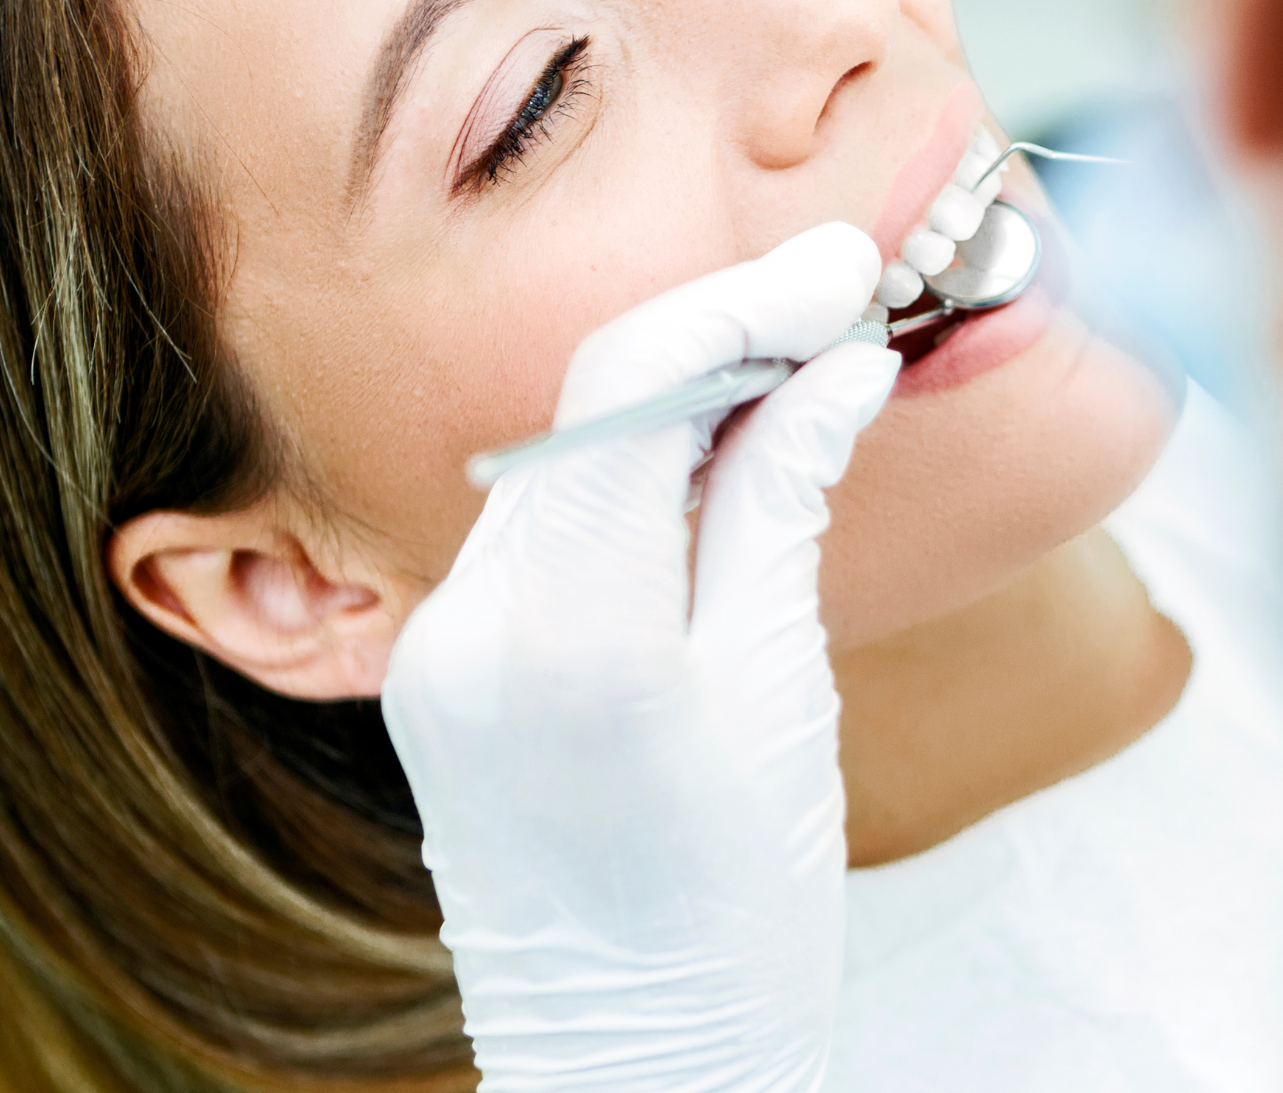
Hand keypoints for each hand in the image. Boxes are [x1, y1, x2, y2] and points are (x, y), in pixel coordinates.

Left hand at [382, 222, 896, 1092]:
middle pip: (589, 406)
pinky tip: (710, 464)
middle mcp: (471, 624)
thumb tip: (834, 364)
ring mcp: (437, 648)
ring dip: (674, 402)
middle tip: (840, 307)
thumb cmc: (736, 910)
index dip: (747, 299)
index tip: (845, 269)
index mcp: (570, 634)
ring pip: (561, 456)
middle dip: (718, 336)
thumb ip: (785, 501)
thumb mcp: (784, 692)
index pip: (631, 382)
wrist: (634, 1066)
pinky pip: (539, 525)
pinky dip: (626, 477)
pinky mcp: (439, 669)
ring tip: (796, 376)